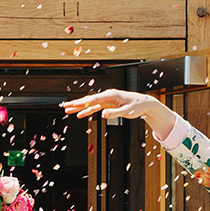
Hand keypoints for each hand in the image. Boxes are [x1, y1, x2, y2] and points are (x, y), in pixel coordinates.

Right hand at [60, 88, 177, 137]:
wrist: (144, 103)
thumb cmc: (137, 106)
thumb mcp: (127, 112)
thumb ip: (115, 113)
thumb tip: (103, 115)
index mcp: (111, 95)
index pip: (93, 99)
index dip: (82, 103)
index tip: (73, 105)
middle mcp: (107, 95)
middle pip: (89, 99)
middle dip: (76, 103)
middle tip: (65, 106)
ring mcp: (107, 100)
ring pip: (90, 103)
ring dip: (79, 107)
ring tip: (68, 110)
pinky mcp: (108, 104)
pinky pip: (95, 107)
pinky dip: (87, 111)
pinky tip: (80, 115)